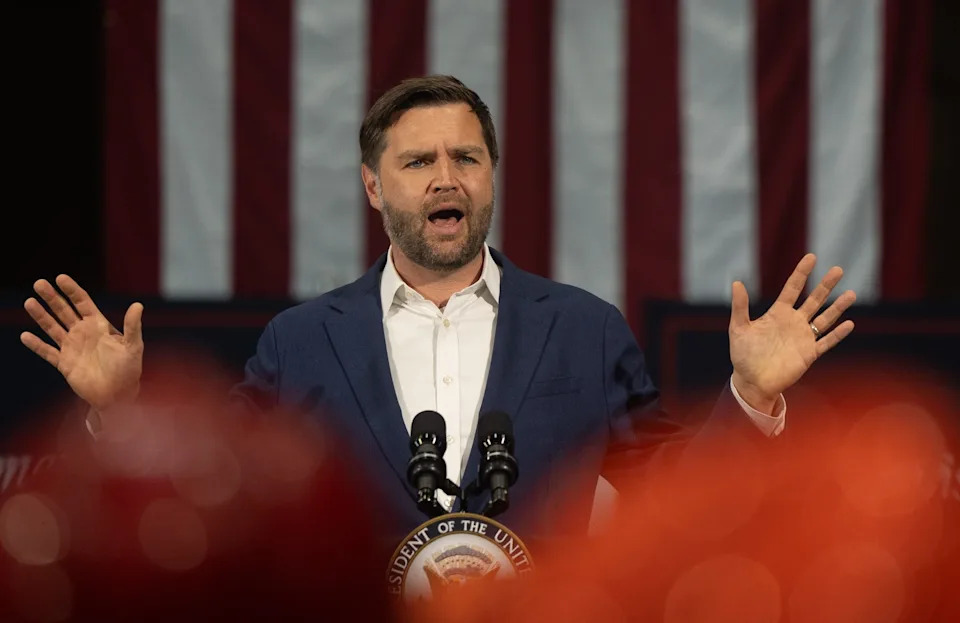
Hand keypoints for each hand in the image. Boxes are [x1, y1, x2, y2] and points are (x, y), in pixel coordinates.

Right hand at [20, 275, 143, 410]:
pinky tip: (25, 336)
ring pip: (52, 327)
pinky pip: (47, 352)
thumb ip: (132, 326)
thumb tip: (138, 305)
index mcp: (98, 325)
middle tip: (39, 283)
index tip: (60, 277)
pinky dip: (36, 345)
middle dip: (52, 297)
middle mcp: (83, 333)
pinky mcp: (64, 363)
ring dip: (41, 315)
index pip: (82, 302)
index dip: (71, 290)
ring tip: (29, 302)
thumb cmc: (129, 370)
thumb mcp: (133, 346)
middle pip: (64, 311)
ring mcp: (72, 347)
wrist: (119, 395)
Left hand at [729, 254, 855, 411]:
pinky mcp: (809, 354)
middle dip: (825, 285)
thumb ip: (740, 307)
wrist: (752, 381)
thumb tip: (736, 282)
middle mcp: (793, 322)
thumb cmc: (743, 355)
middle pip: (814, 299)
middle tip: (838, 269)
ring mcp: (803, 337)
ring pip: (824, 318)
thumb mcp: (739, 328)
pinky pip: (826, 342)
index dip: (801, 273)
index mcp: (777, 313)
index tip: (811, 257)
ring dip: (838, 307)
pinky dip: (837, 334)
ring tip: (851, 293)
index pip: (792, 288)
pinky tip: (849, 324)